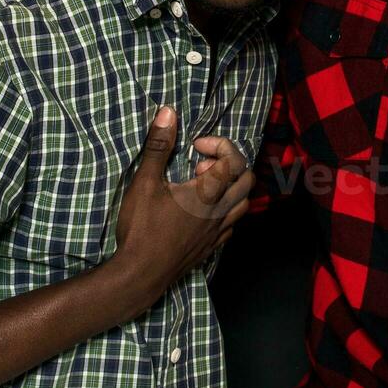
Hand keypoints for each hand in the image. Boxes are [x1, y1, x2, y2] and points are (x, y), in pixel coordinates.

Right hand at [111, 107, 251, 309]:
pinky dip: (225, 211)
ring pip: (243, 204)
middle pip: (247, 180)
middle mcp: (220, 211)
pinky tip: (203, 212)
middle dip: (229, 165)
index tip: (195, 146)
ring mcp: (218, 232)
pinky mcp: (211, 248)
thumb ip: (159, 146)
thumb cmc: (142, 227)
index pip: (235, 159)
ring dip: (230, 188)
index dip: (220, 145)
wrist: (140, 274)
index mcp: (207, 192)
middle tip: (200, 166)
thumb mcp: (144, 182)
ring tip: (203, 187)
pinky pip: (232, 225)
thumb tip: (168, 113)